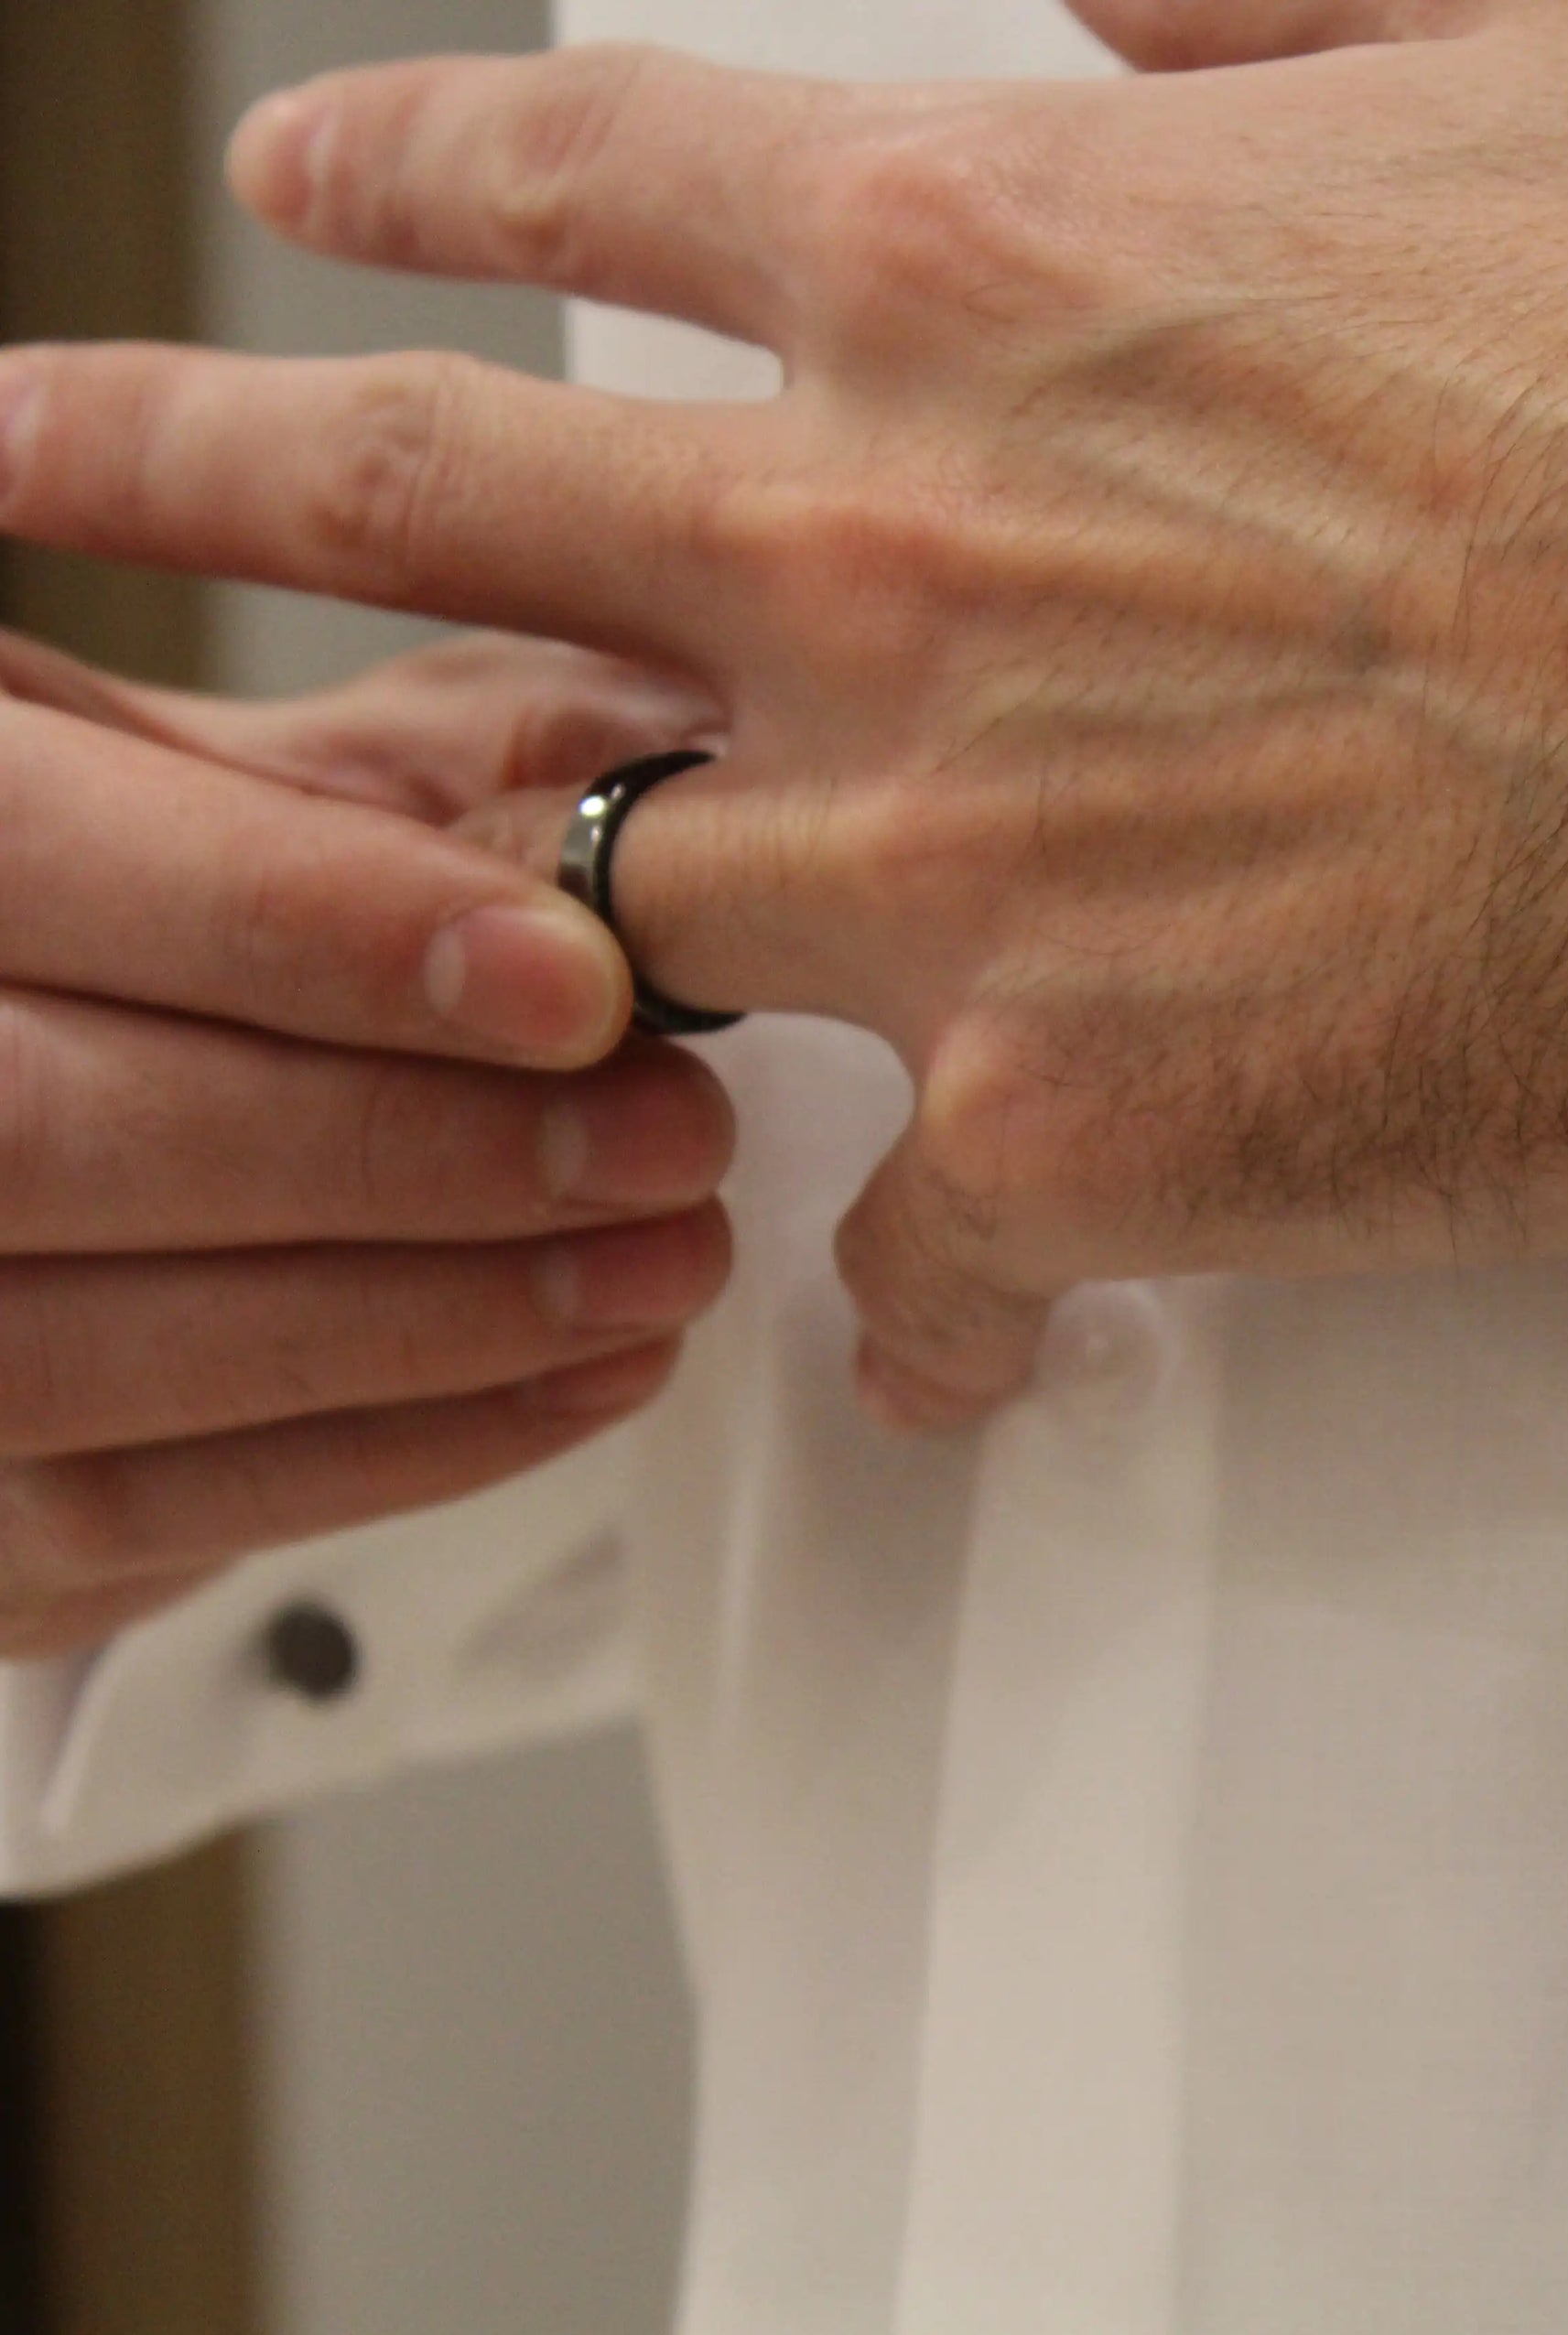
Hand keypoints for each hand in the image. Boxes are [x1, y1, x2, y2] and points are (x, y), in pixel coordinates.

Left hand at [0, 0, 1567, 1427]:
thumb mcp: (1567, 31)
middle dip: (147, 481)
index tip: (300, 200)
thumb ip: (1276, 2)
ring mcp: (953, 865)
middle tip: (8, 495)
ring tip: (445, 998)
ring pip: (587, 914)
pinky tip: (918, 1330)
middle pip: (395, 520)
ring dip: (510, 942)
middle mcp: (889, 548)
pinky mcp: (1085, 1131)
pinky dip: (895, 1294)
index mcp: (984, 257)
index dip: (398, 172)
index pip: (565, 178)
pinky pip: (891, 1250)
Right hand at [0, 629, 733, 1654]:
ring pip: (84, 1345)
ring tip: (666, 1260)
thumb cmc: (194, 908)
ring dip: (425, 1317)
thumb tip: (649, 802)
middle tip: (670, 1138)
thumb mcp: (282, 763)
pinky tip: (587, 1371)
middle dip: (398, 1149)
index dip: (307, 925)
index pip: (41, 855)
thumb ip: (432, 769)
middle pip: (45, 1133)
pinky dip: (396, 1447)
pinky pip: (139, 1503)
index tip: (577, 979)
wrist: (74, 1079)